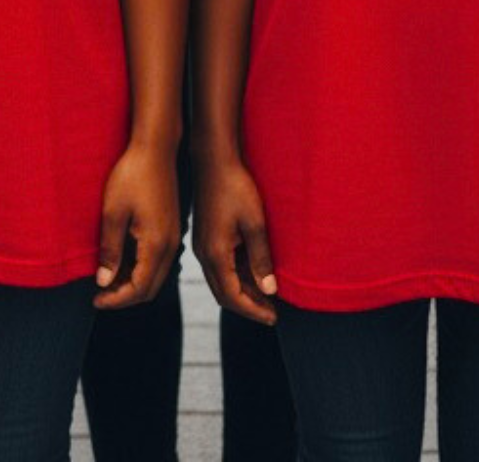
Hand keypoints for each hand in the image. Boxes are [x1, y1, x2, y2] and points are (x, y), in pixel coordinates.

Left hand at [94, 140, 178, 309]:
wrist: (155, 149)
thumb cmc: (131, 176)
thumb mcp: (113, 212)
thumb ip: (110, 250)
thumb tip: (104, 282)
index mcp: (156, 245)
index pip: (139, 289)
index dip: (116, 300)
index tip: (95, 300)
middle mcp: (169, 246)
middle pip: (149, 288)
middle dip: (124, 296)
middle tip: (99, 293)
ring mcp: (171, 237)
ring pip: (154, 276)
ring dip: (132, 283)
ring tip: (106, 279)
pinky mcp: (169, 229)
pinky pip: (156, 261)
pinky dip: (139, 269)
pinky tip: (121, 261)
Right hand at [192, 151, 276, 324]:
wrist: (213, 160)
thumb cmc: (235, 187)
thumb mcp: (254, 223)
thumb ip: (261, 258)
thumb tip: (270, 290)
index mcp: (215, 254)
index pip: (233, 297)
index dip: (254, 311)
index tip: (274, 318)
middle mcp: (205, 255)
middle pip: (224, 294)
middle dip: (248, 306)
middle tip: (272, 312)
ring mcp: (203, 245)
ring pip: (221, 281)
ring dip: (242, 292)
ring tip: (267, 296)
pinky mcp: (206, 236)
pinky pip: (219, 267)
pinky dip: (236, 277)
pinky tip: (253, 273)